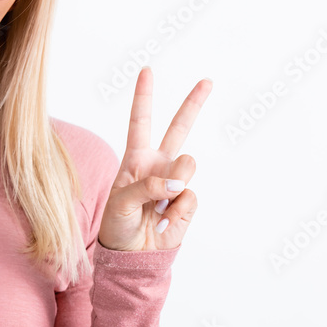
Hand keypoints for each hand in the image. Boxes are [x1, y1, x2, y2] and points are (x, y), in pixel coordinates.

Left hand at [97, 67, 211, 251]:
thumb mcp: (121, 202)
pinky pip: (189, 197)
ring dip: (173, 186)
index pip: (141, 122)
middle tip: (208, 81)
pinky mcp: (188, 202)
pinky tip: (165, 221)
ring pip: (186, 167)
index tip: (147, 70)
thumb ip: (148, 185)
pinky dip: (176, 212)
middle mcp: (159, 165)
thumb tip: (178, 182)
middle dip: (193, 103)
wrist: (132, 256)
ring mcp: (176, 182)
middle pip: (179, 128)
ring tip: (157, 207)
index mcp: (137, 158)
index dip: (144, 96)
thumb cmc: (118, 226)